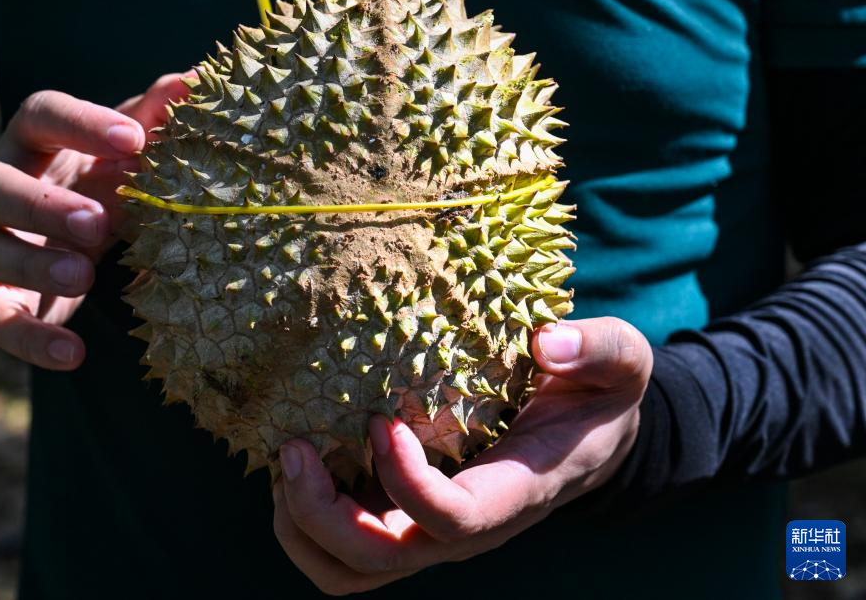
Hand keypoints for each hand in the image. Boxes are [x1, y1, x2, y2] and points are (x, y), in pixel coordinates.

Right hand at [0, 73, 192, 369]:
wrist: (58, 236)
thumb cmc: (101, 179)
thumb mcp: (126, 150)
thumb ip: (156, 116)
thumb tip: (198, 77)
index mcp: (35, 141)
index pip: (40, 113)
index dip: (81, 123)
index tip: (133, 138)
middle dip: (42, 204)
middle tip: (96, 222)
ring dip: (32, 263)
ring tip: (82, 275)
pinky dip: (31, 339)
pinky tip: (73, 355)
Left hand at [273, 317, 651, 594]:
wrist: (586, 436)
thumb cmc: (597, 397)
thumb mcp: (622, 363)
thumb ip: (599, 349)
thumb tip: (547, 342)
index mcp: (514, 494)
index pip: (453, 522)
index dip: (406, 483)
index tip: (379, 420)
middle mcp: (463, 529)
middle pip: (379, 560)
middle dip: (322, 516)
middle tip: (295, 448)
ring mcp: (428, 531)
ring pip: (348, 570)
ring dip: (301, 525)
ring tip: (288, 457)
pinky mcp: (402, 516)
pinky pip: (338, 545)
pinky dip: (303, 514)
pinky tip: (301, 456)